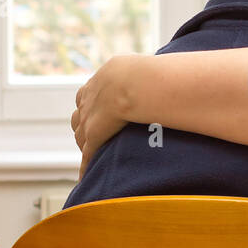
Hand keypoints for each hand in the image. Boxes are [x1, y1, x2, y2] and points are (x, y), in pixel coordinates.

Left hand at [71, 55, 135, 175]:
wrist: (134, 83)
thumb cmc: (144, 74)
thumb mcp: (141, 69)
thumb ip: (145, 76)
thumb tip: (168, 76)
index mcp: (100, 82)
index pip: (87, 96)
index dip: (91, 106)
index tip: (97, 113)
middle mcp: (89, 100)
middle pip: (79, 117)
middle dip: (84, 126)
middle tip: (92, 136)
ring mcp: (89, 118)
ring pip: (80, 136)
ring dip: (85, 145)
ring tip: (91, 156)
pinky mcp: (94, 136)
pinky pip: (88, 155)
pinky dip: (85, 167)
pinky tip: (85, 178)